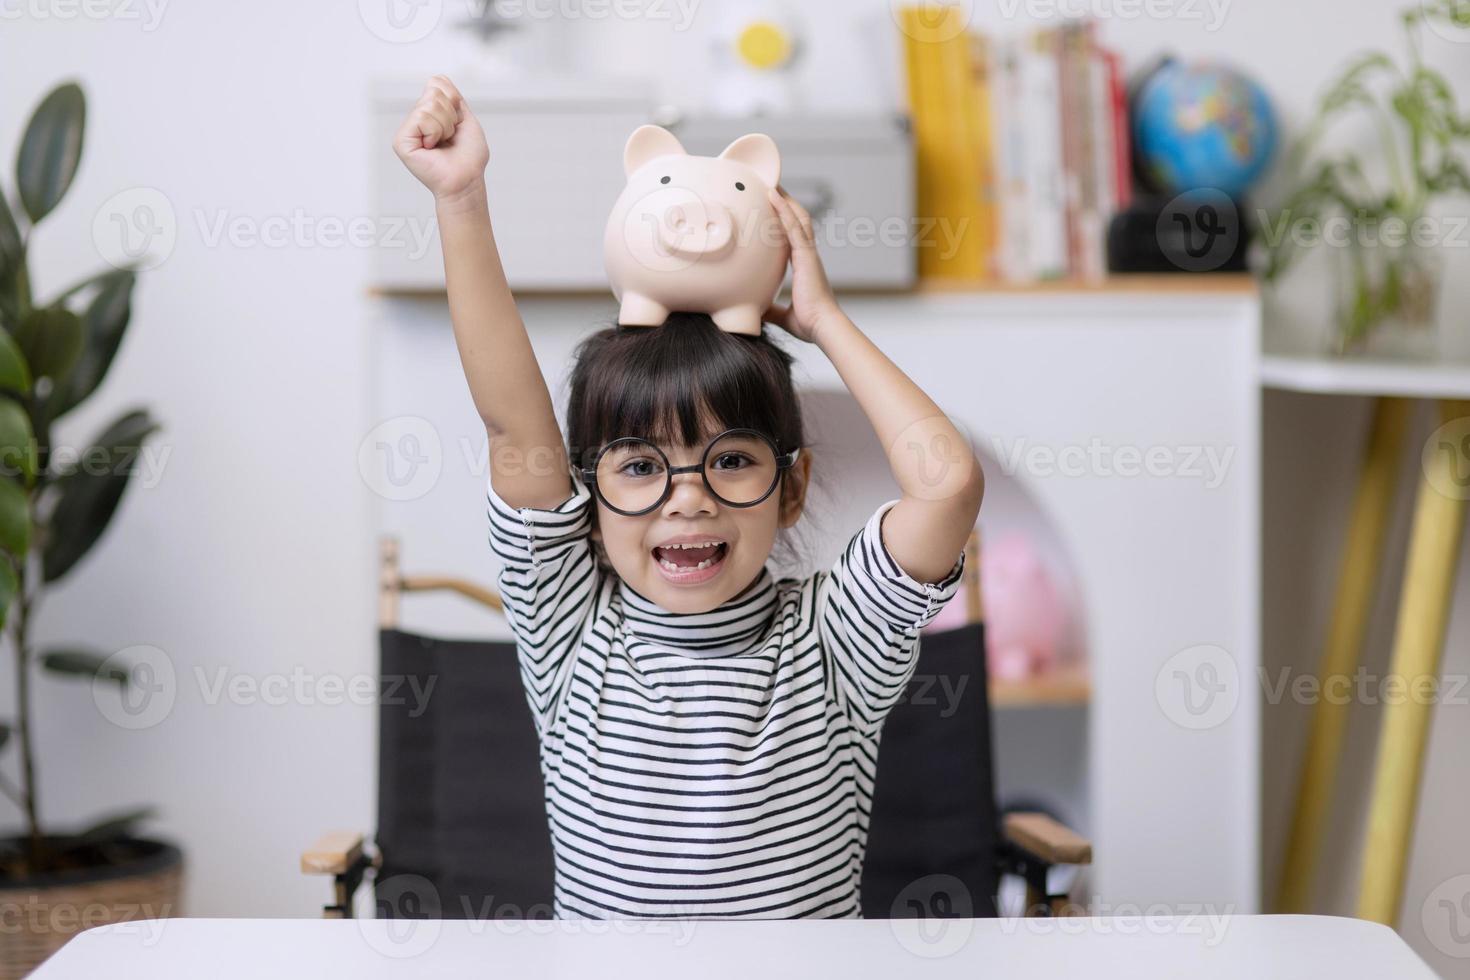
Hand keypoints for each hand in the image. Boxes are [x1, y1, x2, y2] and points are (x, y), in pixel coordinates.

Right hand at [392, 75, 489, 205]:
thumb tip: (436, 79)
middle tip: (450, 137)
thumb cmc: (469, 156)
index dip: (454, 101)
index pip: (437, 82)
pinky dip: (434, 132)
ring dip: (445, 125)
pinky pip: (421, 118)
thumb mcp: (466, 118)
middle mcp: (416, 119)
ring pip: (429, 105)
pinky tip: (432, 148)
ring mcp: (407, 130)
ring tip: (442, 143)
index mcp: (430, 113)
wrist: (466, 180)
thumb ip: (452, 96)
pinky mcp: (401, 141)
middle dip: (450, 115)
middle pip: (434, 92)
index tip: (457, 123)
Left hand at [764, 187, 843, 344]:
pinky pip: (793, 227)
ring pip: (795, 217)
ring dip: (783, 199)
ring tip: (769, 182)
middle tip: (770, 186)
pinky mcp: (806, 256)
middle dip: (784, 203)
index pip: (793, 236)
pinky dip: (782, 209)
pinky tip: (772, 195)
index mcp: (803, 265)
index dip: (784, 221)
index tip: (773, 210)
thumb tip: (756, 311)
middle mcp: (807, 255)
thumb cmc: (810, 323)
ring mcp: (807, 253)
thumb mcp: (782, 314)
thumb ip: (771, 309)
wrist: (823, 328)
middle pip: (796, 220)